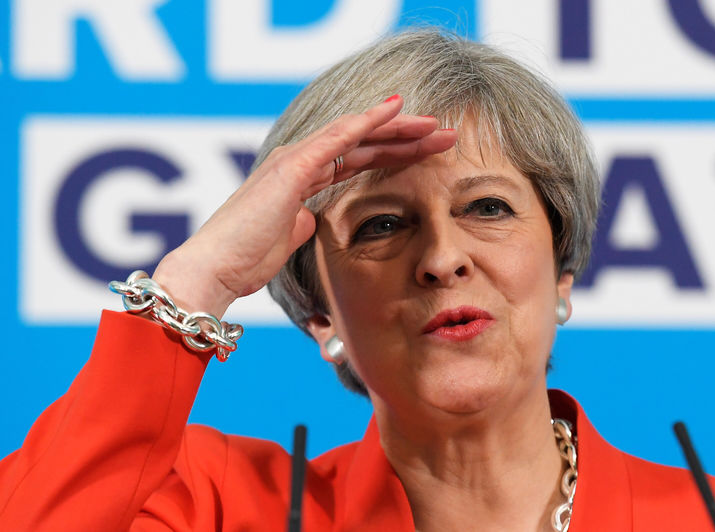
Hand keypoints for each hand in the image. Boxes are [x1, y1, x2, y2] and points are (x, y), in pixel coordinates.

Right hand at [153, 96, 457, 316]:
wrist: (216, 269)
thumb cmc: (245, 260)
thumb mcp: (285, 240)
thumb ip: (301, 224)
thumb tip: (309, 221)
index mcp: (302, 179)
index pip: (357, 159)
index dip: (393, 152)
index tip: (427, 151)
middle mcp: (300, 161)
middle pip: (364, 143)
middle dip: (406, 137)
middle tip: (445, 134)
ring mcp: (295, 159)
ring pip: (357, 134)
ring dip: (398, 127)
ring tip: (435, 124)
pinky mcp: (292, 167)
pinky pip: (336, 137)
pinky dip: (366, 122)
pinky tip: (394, 111)